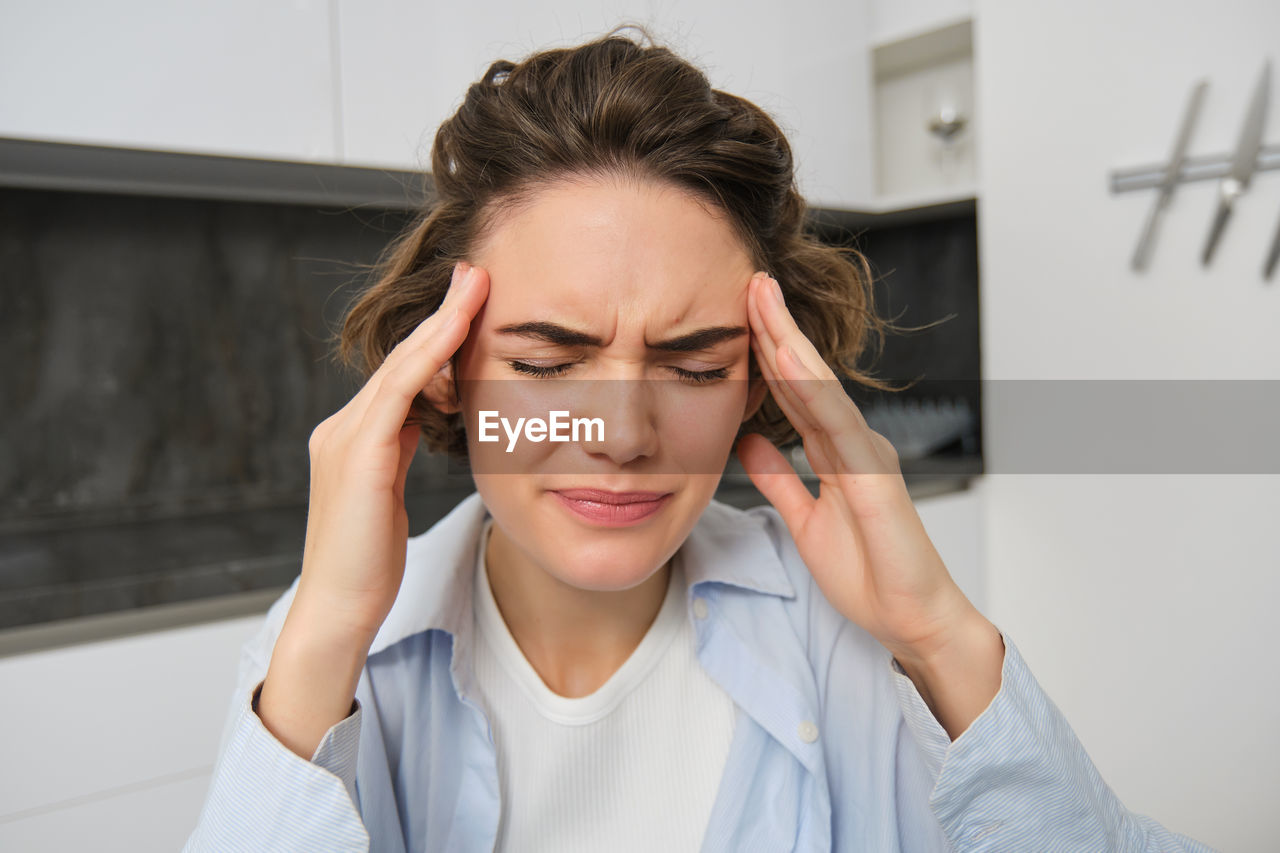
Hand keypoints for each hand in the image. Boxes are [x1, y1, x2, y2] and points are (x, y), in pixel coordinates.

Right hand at [296, 261, 489, 641]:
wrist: (338, 610)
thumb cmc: (367, 563)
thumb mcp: (388, 497)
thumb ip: (400, 453)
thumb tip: (425, 421)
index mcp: (353, 438)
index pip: (401, 376)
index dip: (435, 338)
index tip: (467, 302)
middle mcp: (342, 429)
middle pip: (400, 360)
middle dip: (441, 315)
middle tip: (475, 274)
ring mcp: (345, 438)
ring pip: (400, 367)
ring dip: (441, 324)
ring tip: (474, 286)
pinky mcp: (357, 456)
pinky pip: (399, 392)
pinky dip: (428, 357)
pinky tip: (455, 331)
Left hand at [735, 272, 977, 664]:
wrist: (912, 619)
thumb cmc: (871, 575)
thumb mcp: (806, 520)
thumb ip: (781, 479)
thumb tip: (749, 443)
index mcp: (837, 452)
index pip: (794, 392)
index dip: (766, 353)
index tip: (737, 315)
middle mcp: (854, 444)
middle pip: (806, 376)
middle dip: (777, 328)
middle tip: (749, 281)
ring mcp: (867, 454)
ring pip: (821, 387)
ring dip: (790, 341)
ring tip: (761, 300)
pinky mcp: (875, 475)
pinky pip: (836, 424)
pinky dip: (810, 389)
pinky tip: (786, 359)